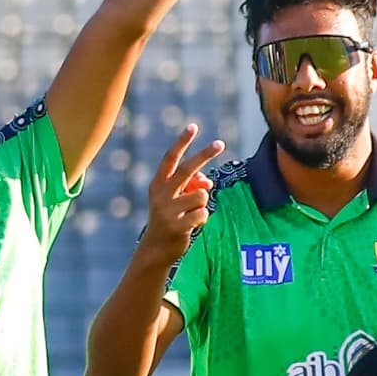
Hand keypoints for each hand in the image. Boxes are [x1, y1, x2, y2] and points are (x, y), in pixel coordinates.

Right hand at [135, 125, 218, 264]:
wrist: (156, 249)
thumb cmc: (169, 219)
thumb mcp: (175, 200)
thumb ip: (191, 186)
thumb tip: (208, 182)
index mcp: (157, 185)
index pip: (170, 159)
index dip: (181, 142)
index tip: (193, 126)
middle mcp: (160, 195)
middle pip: (187, 170)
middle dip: (204, 154)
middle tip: (220, 143)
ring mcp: (168, 211)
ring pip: (201, 195)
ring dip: (202, 204)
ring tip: (191, 214)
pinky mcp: (177, 226)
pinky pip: (203, 214)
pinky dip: (203, 219)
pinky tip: (191, 226)